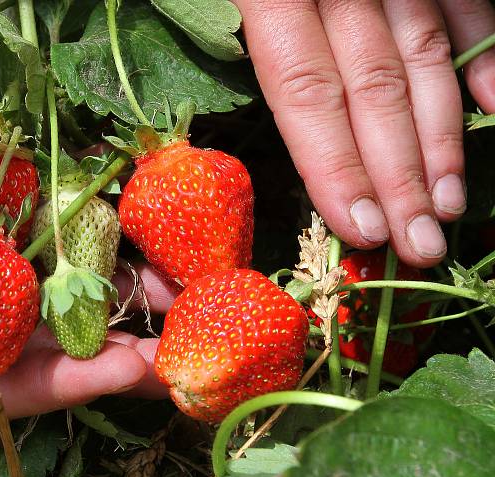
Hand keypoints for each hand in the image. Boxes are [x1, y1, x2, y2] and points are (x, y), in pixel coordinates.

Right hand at [0, 86, 172, 453]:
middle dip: (113, 343)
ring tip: (176, 285)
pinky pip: (32, 212)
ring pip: (50, 278)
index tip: (126, 367)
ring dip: (112, 282)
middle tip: (185, 341)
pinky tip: (128, 218)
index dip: (63, 382)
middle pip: (43, 339)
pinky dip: (79, 217)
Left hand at [235, 0, 494, 266]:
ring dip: (440, 136)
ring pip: (422, 56)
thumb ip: (240, 50)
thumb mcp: (217, 0)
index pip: (305, 94)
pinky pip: (462, 4)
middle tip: (418, 244)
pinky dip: (481, 53)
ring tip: (447, 203)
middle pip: (373, 90)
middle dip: (399, 176)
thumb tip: (286, 146)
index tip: (363, 231)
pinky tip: (490, 105)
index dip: (335, 167)